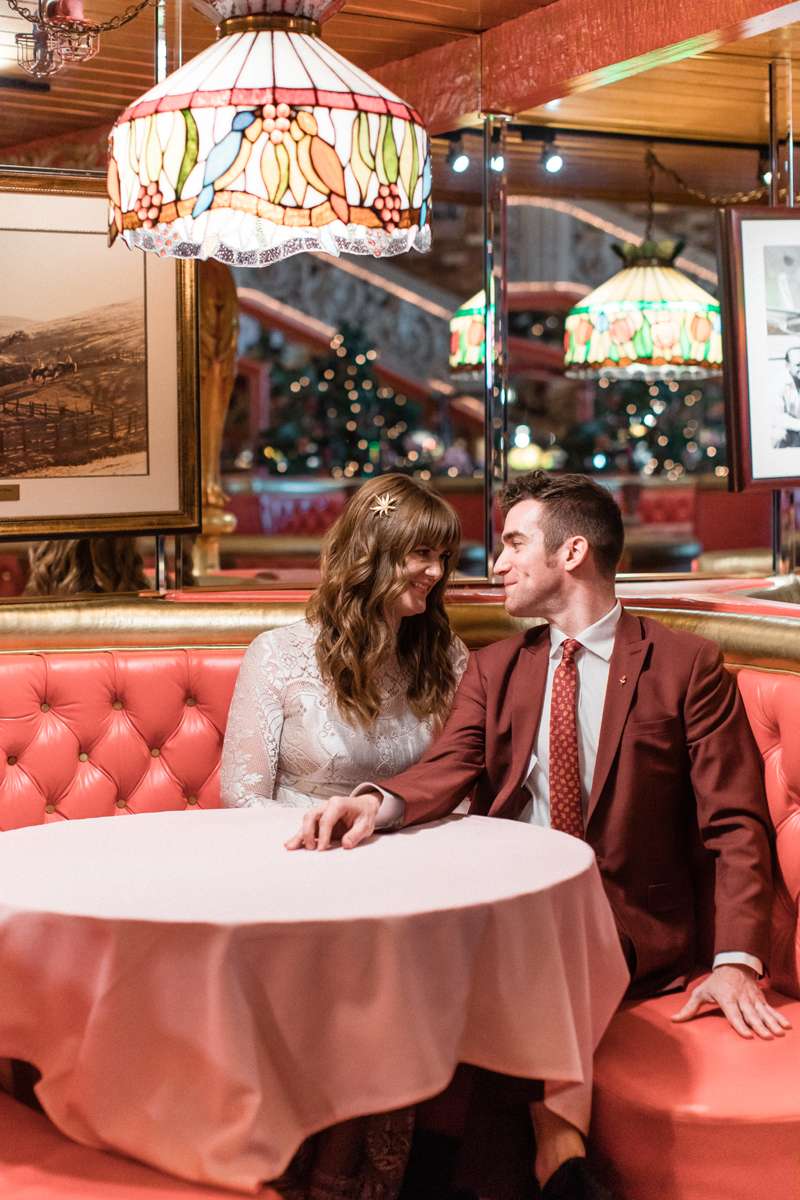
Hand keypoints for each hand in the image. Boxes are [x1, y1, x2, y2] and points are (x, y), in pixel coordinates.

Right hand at [284, 792, 380, 851]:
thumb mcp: (366, 825)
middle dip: (308, 832)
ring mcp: (321, 812)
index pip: (326, 819)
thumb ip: (356, 834)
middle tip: (311, 848)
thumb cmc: (364, 814)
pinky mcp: (318, 820)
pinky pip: (307, 826)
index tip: (323, 849)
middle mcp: (327, 806)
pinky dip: (299, 835)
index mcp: (339, 803)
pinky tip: (291, 843)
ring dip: (300, 834)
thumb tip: (346, 844)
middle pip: (311, 816)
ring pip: (306, 820)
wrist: (364, 807)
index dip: (323, 835)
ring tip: (292, 847)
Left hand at [671, 964, 791, 1038]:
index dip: (739, 1023)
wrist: (733, 964)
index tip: (747, 1034)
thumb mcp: (700, 992)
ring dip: (771, 1023)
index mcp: (726, 998)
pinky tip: (786, 1026)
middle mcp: (741, 998)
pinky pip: (770, 1009)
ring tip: (779, 1033)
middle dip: (759, 1025)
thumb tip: (674, 1020)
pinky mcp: (760, 999)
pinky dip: (778, 1017)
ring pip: (762, 1012)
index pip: (733, 1013)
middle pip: (750, 1014)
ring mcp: (752, 998)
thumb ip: (689, 1008)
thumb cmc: (715, 982)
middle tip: (767, 1036)